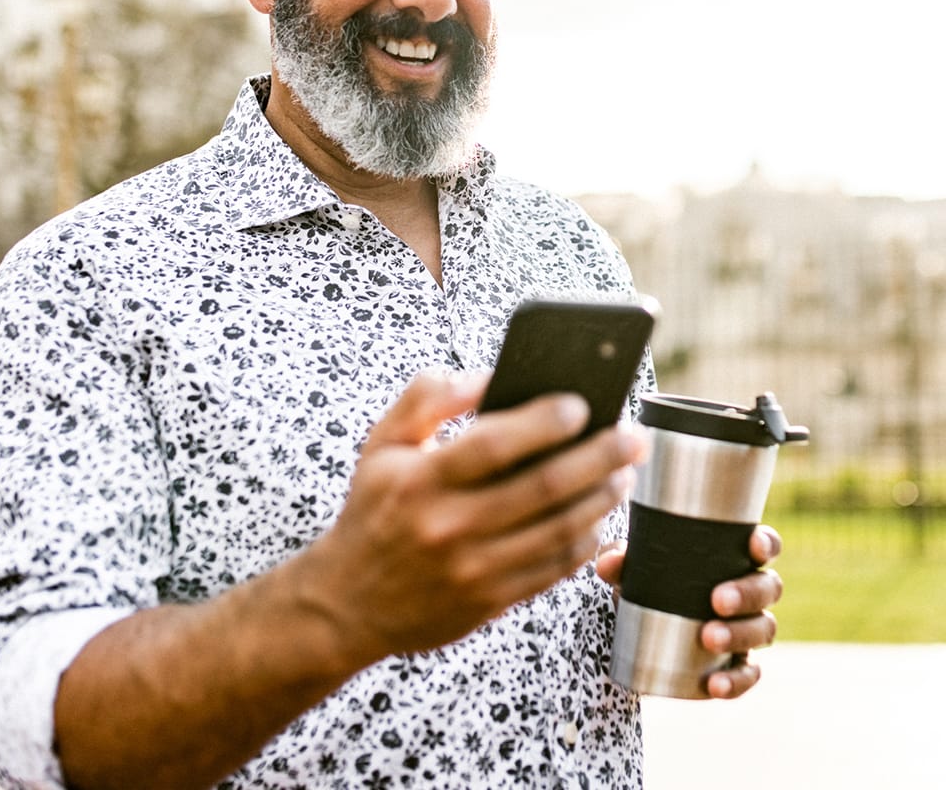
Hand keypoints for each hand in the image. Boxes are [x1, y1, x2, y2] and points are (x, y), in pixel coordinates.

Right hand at [298, 370, 647, 670]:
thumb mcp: (381, 443)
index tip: (580, 403)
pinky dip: (585, 540)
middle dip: (597, 457)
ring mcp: (471, 569)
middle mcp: (447, 526)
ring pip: (557, 531)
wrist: (349, 601)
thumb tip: (485, 377)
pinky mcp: (489, 602)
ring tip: (623, 472)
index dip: (543, 422)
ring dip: (601, 498)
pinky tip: (599, 515)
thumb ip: (425, 398)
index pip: (492, 444)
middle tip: (630, 436)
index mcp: (420, 481)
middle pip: (541, 487)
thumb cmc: (373, 509)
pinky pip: (552, 570)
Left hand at [596, 525, 783, 698]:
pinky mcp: (738, 663)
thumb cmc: (650, 579)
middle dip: (747, 594)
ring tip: (708, 638)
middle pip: (767, 588)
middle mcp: (750, 591)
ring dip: (740, 635)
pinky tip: (716, 685)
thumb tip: (608, 563)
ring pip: (764, 629)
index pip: (763, 545)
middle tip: (717, 601)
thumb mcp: (634, 566)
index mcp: (733, 556)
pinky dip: (736, 681)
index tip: (754, 546)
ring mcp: (748, 628)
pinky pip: (748, 674)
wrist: (641, 627)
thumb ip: (620, 559)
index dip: (766, 543)